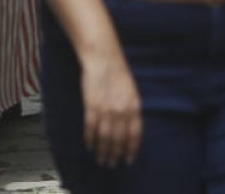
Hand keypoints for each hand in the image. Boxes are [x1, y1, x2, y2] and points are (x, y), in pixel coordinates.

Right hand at [82, 51, 142, 167]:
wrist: (104, 60)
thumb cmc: (119, 74)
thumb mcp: (132, 92)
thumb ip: (132, 110)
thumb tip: (130, 129)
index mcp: (135, 106)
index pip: (135, 133)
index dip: (132, 148)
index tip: (129, 159)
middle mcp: (122, 110)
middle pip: (119, 138)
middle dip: (116, 153)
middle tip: (112, 164)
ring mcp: (106, 110)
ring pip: (104, 137)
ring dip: (103, 150)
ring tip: (102, 160)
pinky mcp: (91, 107)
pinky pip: (90, 128)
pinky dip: (90, 139)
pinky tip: (90, 146)